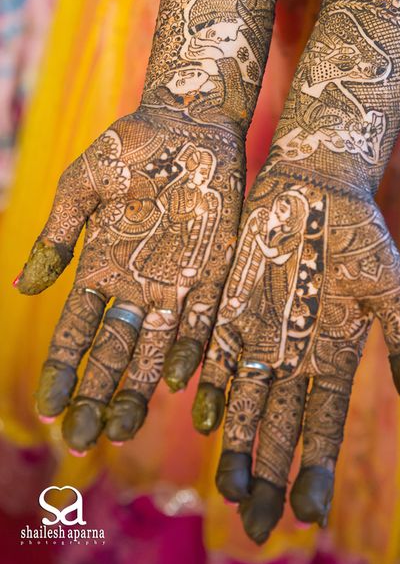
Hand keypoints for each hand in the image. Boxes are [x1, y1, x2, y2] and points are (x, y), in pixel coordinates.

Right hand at [15, 108, 242, 451]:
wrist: (187, 123)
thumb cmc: (129, 148)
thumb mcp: (82, 188)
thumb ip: (57, 236)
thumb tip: (22, 287)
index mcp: (100, 265)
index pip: (76, 332)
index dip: (62, 370)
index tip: (49, 408)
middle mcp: (136, 283)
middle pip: (113, 352)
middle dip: (97, 396)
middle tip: (83, 440)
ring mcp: (175, 279)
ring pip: (153, 347)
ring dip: (137, 388)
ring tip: (122, 429)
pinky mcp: (213, 268)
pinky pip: (201, 318)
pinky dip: (189, 349)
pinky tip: (174, 382)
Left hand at [192, 167, 399, 543]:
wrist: (318, 186)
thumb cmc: (361, 235)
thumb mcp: (390, 291)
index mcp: (335, 354)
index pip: (324, 425)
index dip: (317, 470)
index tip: (308, 515)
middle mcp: (294, 354)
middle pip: (279, 427)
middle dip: (268, 476)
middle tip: (255, 526)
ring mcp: (260, 332)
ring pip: (244, 401)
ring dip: (237, 445)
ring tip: (228, 489)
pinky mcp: (231, 306)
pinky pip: (217, 354)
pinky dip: (210, 385)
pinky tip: (203, 417)